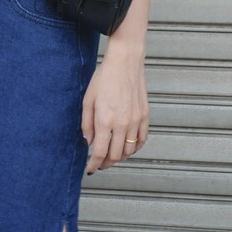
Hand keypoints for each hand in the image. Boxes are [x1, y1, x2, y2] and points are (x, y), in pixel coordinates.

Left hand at [82, 46, 148, 174]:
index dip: (93, 164)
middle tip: (99, 163)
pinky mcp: (145, 116)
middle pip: (115, 156)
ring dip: (120, 156)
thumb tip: (88, 142)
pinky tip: (127, 146)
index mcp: (105, 120)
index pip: (99, 152)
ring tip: (112, 153)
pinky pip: (141, 141)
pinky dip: (134, 148)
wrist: (125, 62)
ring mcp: (136, 121)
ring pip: (129, 151)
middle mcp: (122, 124)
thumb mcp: (88, 99)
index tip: (90, 169)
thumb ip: (87, 124)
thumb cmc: (104, 77)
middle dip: (106, 162)